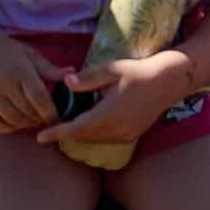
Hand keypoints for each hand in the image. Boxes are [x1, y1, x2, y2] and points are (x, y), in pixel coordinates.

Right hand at [0, 33, 72, 133]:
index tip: (58, 117)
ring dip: (27, 124)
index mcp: (20, 70)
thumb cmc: (1, 48)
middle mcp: (4, 85)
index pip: (40, 99)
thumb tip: (72, 74)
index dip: (52, 113)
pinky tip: (16, 122)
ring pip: (14, 121)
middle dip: (41, 119)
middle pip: (28, 112)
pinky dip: (10, 128)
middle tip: (47, 118)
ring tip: (33, 119)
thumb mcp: (27, 52)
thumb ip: (49, 68)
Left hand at [34, 53, 190, 147]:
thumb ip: (88, 78)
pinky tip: (91, 122)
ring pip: (95, 139)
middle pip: (83, 136)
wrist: (169, 81)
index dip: (56, 133)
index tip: (40, 138)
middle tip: (51, 125)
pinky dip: (95, 134)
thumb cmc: (139, 71)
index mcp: (108, 113)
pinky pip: (107, 139)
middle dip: (66, 133)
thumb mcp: (112, 69)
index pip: (75, 128)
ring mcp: (126, 134)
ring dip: (81, 134)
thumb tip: (66, 82)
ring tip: (68, 123)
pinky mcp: (132, 135)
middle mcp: (116, 128)